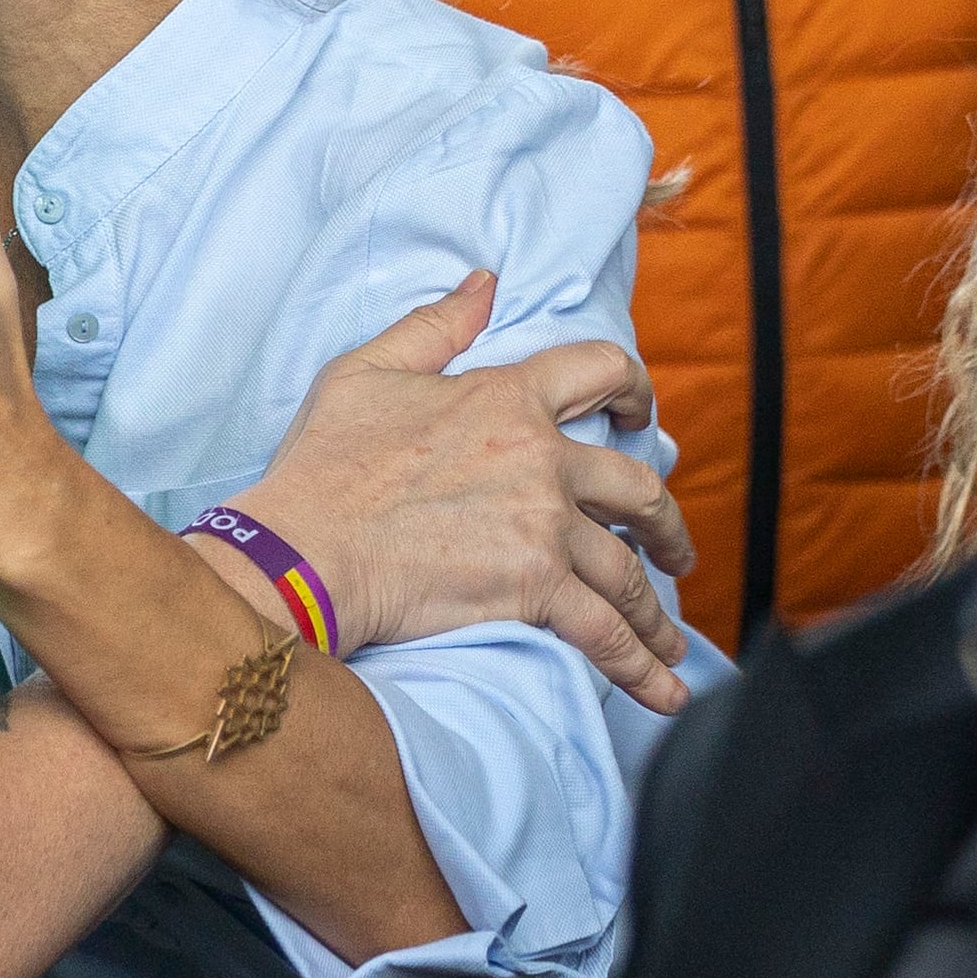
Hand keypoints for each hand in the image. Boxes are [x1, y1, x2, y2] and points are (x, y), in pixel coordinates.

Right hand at [236, 275, 694, 708]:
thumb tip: (486, 284)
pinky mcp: (535, 588)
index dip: (633, 391)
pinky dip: (641, 666)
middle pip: (638, 486)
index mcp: (508, 396)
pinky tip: (664, 693)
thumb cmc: (323, 465)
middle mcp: (542, 457)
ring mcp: (544, 525)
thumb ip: (435, 325)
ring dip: (656, 611)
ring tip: (669, 641)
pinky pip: (606, 631)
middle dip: (665, 524)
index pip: (601, 370)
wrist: (303, 549)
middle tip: (673, 550)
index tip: (640, 418)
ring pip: (629, 569)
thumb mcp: (367, 370)